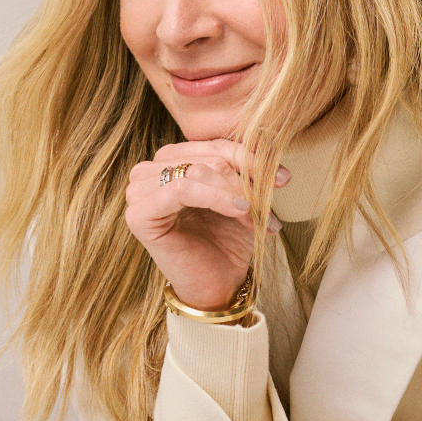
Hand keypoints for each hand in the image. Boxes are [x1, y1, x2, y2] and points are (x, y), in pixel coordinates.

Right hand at [124, 139, 282, 312]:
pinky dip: (216, 198)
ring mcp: (139, 193)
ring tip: (254, 216)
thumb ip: (246, 165)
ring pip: (197, 171)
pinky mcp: (139, 215)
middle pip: (207, 157)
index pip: (212, 144)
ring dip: (234, 192)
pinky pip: (181, 189)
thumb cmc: (227, 241)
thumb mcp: (242, 194)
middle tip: (269, 204)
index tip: (282, 177)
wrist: (217, 284)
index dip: (250, 157)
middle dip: (245, 180)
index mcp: (170, 162)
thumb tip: (265, 136)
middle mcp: (149, 173)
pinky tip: (238, 212)